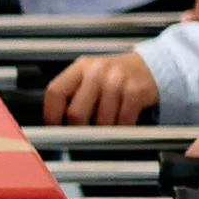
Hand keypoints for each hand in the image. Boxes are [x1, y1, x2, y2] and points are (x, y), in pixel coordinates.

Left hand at [43, 52, 158, 125]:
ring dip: (104, 129)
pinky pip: (123, 122)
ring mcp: (117, 80)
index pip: (55, 91)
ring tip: (107, 122)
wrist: (148, 67)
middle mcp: (97, 71)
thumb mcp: (88, 75)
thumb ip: (72, 92)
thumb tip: (57, 121)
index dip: (51, 114)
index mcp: (80, 67)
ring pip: (101, 121)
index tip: (54, 126)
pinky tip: (122, 121)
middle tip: (83, 131)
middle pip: (76, 112)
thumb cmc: (112, 76)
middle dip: (78, 128)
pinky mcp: (136, 91)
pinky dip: (121, 128)